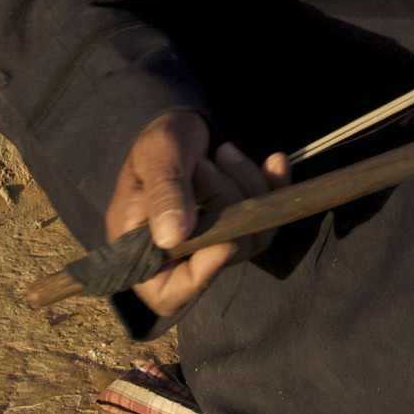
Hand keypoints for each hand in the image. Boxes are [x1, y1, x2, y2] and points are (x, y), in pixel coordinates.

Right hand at [104, 109, 288, 320]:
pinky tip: (275, 161)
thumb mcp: (157, 154)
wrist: (182, 121)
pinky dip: (275, 189)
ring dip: (247, 189)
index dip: (200, 276)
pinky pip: (268, 219)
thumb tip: (173, 237)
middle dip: (224, 205)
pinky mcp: (240, 225)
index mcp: (139, 247)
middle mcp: (178, 253)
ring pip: (251, 237)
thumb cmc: (160, 140)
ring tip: (224, 153)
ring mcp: (214, 242)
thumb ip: (165, 191)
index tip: (225, 242)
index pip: (168, 292)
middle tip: (205, 165)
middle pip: (219, 258)